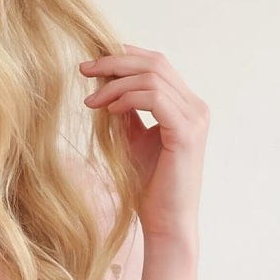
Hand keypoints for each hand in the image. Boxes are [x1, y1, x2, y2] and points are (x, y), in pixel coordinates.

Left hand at [80, 44, 208, 241]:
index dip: (125, 56)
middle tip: (84, 69)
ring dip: (116, 84)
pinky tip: (108, 110)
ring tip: (91, 101)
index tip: (92, 64)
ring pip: (153, 78)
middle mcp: (195, 107)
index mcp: (186, 106)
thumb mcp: (133, 140)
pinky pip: (155, 99)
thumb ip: (125, 112)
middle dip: (115, 62)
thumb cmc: (149, 187)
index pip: (157, 64)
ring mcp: (194, 119)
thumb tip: (105, 85)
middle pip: (155, 63)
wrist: (165, 222)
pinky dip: (128, 99)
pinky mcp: (186, 133)